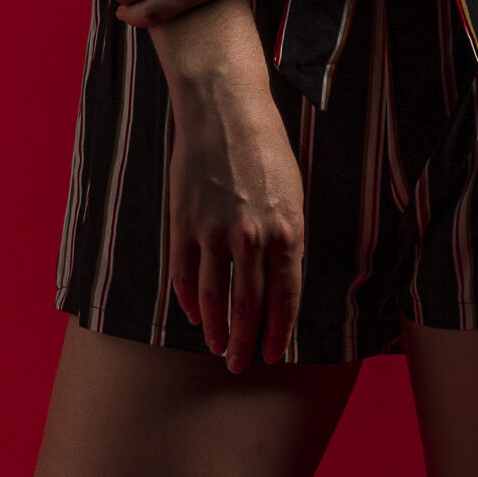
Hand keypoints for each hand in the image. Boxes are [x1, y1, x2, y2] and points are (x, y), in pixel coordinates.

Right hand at [166, 60, 304, 370]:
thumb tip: (280, 279)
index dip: (279, 332)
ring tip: (219, 348)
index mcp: (286, 230)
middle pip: (249, 306)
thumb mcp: (292, 192)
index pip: (285, 298)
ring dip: (218, 329)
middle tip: (242, 366)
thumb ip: (287, 236)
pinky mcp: (185, 222)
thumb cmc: (265, 147)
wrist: (224, 110)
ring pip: (215, 297)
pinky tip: (194, 316)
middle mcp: (252, 237)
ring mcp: (215, 231)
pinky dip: (188, 301)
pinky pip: (184, 273)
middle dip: (247, 343)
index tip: (274, 354)